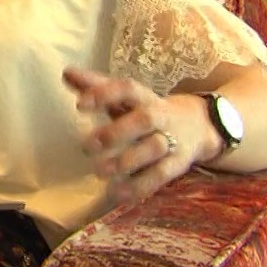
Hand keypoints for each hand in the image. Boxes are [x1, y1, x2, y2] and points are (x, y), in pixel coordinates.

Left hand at [63, 67, 200, 205]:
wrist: (200, 127)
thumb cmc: (149, 111)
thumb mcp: (127, 99)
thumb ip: (97, 87)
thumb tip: (67, 72)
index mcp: (144, 97)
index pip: (127, 89)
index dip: (105, 94)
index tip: (79, 105)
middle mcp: (160, 116)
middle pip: (143, 120)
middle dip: (116, 132)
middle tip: (87, 146)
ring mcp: (171, 140)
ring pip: (153, 148)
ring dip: (127, 161)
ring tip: (100, 172)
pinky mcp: (177, 164)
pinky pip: (160, 175)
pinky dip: (139, 186)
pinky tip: (118, 194)